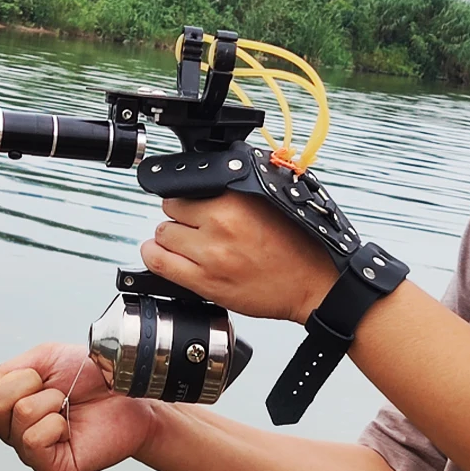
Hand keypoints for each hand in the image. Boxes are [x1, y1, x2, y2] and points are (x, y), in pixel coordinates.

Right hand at [0, 343, 156, 470]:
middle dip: (24, 383)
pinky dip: (54, 421)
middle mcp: (13, 431)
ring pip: (16, 415)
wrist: (127, 388)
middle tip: (52, 386)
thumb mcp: (39, 360)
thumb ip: (0, 375)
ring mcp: (32, 452)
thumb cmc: (90, 374)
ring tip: (67, 404)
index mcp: (6, 406)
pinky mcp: (52, 467)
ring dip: (48, 399)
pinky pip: (34, 439)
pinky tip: (70, 423)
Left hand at [139, 191, 337, 322]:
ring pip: (162, 235)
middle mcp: (221, 223)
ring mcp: (210, 254)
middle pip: (171, 209)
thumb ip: (237, 192)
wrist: (314, 284)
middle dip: (180, 217)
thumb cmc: (299, 245)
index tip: (195, 206)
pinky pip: (158, 262)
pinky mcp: (204, 281)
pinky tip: (163, 256)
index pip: (187, 188)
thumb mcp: (273, 201)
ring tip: (187, 245)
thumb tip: (206, 186)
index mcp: (238, 198)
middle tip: (195, 228)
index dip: (189, 198)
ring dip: (169, 239)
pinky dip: (155, 256)